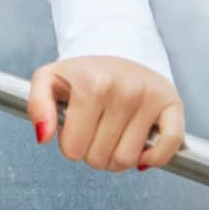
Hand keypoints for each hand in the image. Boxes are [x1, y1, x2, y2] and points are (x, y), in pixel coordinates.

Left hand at [27, 56, 185, 172]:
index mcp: (91, 84)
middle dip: (92, 152)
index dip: (70, 144)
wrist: (119, 49)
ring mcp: (149, 97)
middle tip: (94, 131)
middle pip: (99, 159)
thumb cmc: (84, 73)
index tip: (74, 128)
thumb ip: (36, 106)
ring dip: (117, 158)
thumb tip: (43, 137)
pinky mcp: (172, 105)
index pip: (73, 149)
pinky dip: (153, 158)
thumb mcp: (49, 80)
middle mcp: (123, 90)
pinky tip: (141, 150)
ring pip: (127, 161)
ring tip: (112, 135)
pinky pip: (167, 148)